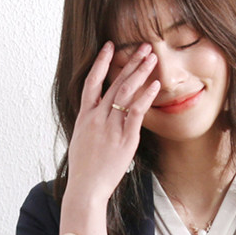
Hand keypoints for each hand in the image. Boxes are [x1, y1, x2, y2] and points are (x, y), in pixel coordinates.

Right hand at [65, 42, 160, 203]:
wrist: (85, 189)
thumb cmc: (84, 170)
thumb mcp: (80, 142)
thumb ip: (90, 126)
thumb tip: (96, 118)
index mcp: (85, 117)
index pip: (92, 82)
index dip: (101, 62)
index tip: (110, 46)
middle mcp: (97, 118)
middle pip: (114, 82)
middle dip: (130, 62)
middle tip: (143, 46)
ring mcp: (111, 127)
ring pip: (126, 92)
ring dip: (140, 72)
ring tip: (151, 57)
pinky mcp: (125, 139)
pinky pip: (136, 112)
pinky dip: (146, 96)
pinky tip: (155, 85)